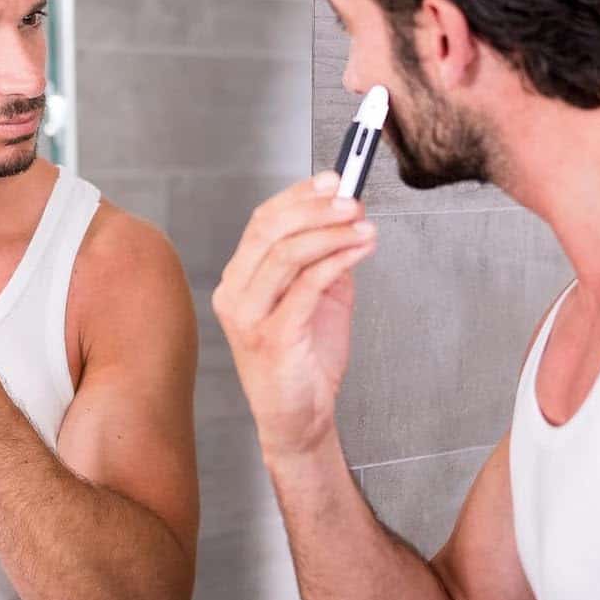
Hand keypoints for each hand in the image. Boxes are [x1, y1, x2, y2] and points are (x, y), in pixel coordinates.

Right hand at [212, 171, 377, 460]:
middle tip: (353, 199)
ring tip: (364, 225)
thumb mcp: (317, 297)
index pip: (263, 221)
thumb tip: (349, 215)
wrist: (298, 420)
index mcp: (240, 278)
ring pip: (287, 253)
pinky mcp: (271, 338)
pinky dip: (337, 260)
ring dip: (331, 232)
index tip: (334, 179)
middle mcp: (235, 293)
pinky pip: (306, 286)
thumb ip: (325, 257)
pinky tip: (359, 250)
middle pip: (270, 230)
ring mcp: (248, 316)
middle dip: (316, 208)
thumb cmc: (304, 360)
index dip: (300, 195)